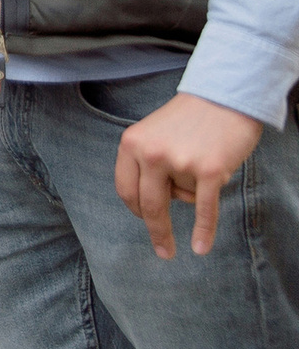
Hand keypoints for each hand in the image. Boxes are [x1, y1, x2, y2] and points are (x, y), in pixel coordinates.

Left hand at [115, 91, 265, 257]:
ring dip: (196, 189)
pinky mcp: (210, 170)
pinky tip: (200, 247)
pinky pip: (204, 209)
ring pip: (183, 199)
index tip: (144, 222)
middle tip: (164, 251)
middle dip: (156, 231)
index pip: (125, 188)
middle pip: (148, 205)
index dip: (135, 209)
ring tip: (203, 160)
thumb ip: (144, 163)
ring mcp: (180, 162)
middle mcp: (151, 153)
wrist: (223, 97)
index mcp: (131, 143)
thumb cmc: (188, 118)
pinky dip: (204, 231)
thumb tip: (145, 204)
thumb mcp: (152, 134)